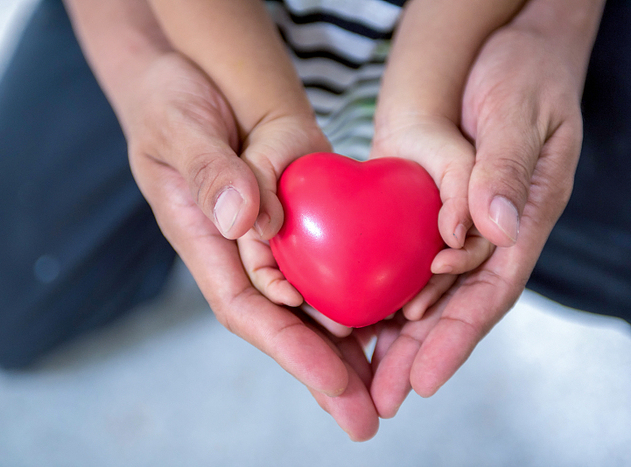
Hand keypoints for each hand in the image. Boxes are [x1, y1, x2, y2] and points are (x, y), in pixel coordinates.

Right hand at [122, 52, 379, 439]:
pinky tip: (389, 318)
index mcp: (207, 243)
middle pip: (284, 323)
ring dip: (346, 347)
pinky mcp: (300, 214)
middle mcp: (242, 250)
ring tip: (385, 387)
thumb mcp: (179, 127)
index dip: (291, 349)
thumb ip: (209, 171)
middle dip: (324, 372)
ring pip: (310, 302)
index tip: (335, 382)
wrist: (191, 73)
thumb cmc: (170, 102)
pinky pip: (328, 262)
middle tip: (366, 417)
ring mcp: (273, 235)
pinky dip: (356, 293)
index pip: (248, 309)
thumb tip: (244, 219)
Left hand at [367, 17, 587, 416]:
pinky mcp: (425, 207)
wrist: (497, 43)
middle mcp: (488, 231)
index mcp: (522, 219)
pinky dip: (384, 288)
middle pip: (455, 305)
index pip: (489, 292)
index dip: (457, 337)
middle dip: (422, 353)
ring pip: (428, 290)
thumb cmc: (523, 72)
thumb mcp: (519, 112)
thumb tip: (492, 227)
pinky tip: (359, 314)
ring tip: (367, 374)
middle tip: (386, 397)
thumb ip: (504, 169)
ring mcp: (455, 222)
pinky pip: (406, 256)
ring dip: (399, 334)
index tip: (424, 378)